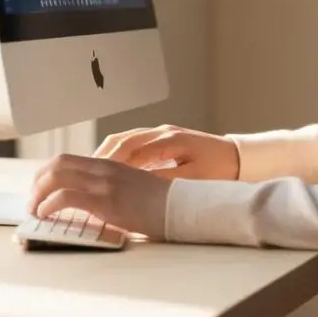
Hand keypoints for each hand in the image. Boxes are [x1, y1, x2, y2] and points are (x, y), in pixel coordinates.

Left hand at [27, 153, 170, 239]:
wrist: (179, 207)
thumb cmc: (160, 204)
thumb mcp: (132, 188)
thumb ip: (110, 189)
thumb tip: (88, 206)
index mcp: (109, 164)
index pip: (68, 160)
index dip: (47, 173)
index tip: (40, 191)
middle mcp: (103, 168)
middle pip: (58, 163)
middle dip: (38, 182)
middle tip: (33, 202)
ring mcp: (103, 182)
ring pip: (57, 176)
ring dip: (38, 194)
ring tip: (35, 210)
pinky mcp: (104, 200)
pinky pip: (66, 196)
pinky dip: (49, 205)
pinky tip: (46, 215)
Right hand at [94, 123, 239, 180]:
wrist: (239, 157)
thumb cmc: (219, 170)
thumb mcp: (193, 179)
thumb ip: (164, 180)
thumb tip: (135, 185)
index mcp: (169, 139)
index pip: (130, 150)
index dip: (108, 163)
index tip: (90, 178)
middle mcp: (161, 132)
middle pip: (121, 140)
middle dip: (99, 157)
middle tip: (78, 174)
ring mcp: (161, 133)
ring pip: (124, 139)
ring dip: (105, 154)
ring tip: (86, 172)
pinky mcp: (162, 139)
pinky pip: (132, 143)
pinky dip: (116, 154)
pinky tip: (106, 168)